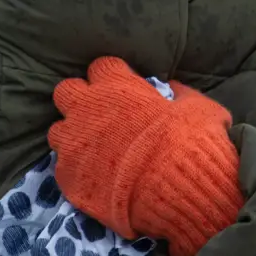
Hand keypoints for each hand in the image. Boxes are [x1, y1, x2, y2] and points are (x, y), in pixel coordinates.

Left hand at [48, 57, 243, 255]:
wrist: (174, 189)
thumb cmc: (188, 142)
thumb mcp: (198, 108)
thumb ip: (180, 94)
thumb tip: (175, 89)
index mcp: (116, 85)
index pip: (101, 66)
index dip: (111, 77)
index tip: (121, 89)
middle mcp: (86, 107)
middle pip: (66, 91)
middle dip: (79, 100)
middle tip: (97, 115)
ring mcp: (72, 142)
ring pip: (58, 130)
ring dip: (73, 137)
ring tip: (92, 151)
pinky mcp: (67, 176)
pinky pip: (62, 168)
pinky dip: (77, 172)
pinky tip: (95, 179)